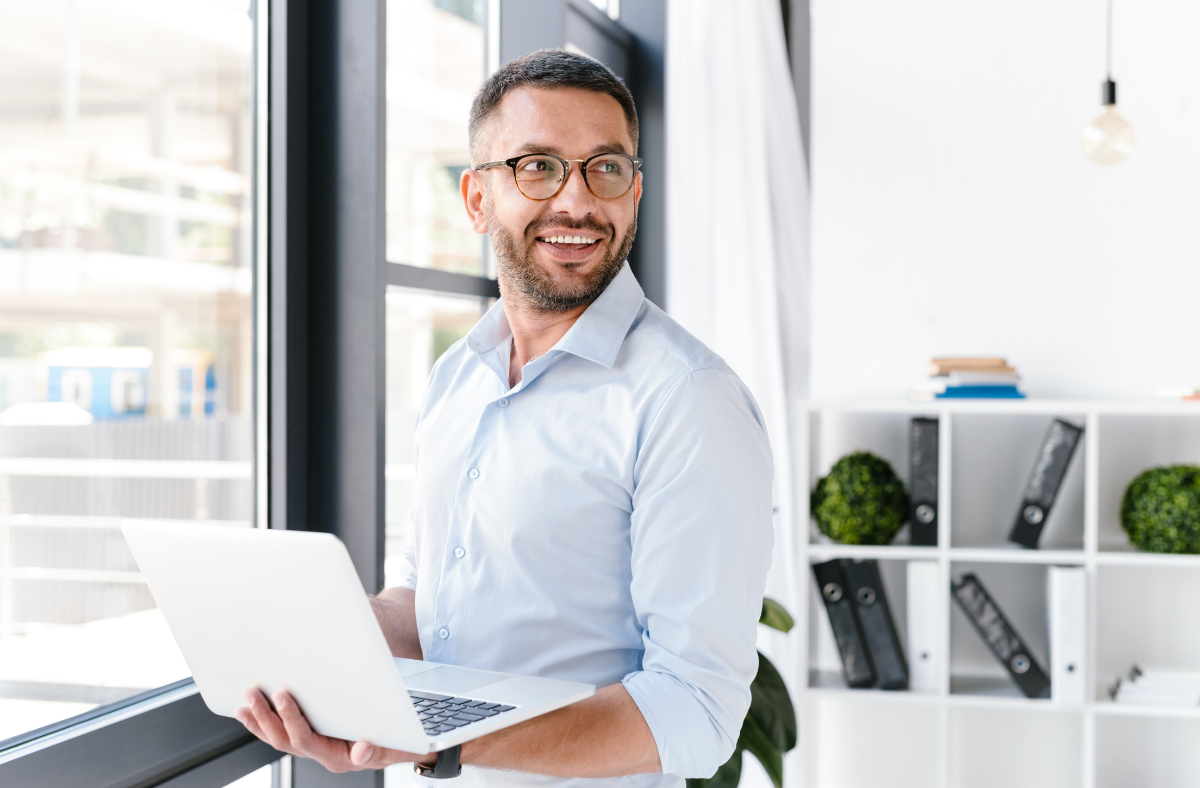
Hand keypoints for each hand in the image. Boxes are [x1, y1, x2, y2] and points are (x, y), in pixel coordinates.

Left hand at [234, 688, 430, 772]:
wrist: (398, 748)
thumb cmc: (394, 744)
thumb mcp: (391, 747)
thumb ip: (375, 750)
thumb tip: (361, 751)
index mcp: (336, 757)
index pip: (305, 740)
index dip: (291, 719)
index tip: (282, 696)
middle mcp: (319, 755)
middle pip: (284, 741)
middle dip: (266, 717)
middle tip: (252, 694)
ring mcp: (312, 748)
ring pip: (277, 739)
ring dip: (258, 720)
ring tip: (244, 701)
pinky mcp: (308, 739)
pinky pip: (280, 735)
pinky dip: (263, 723)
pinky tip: (251, 711)